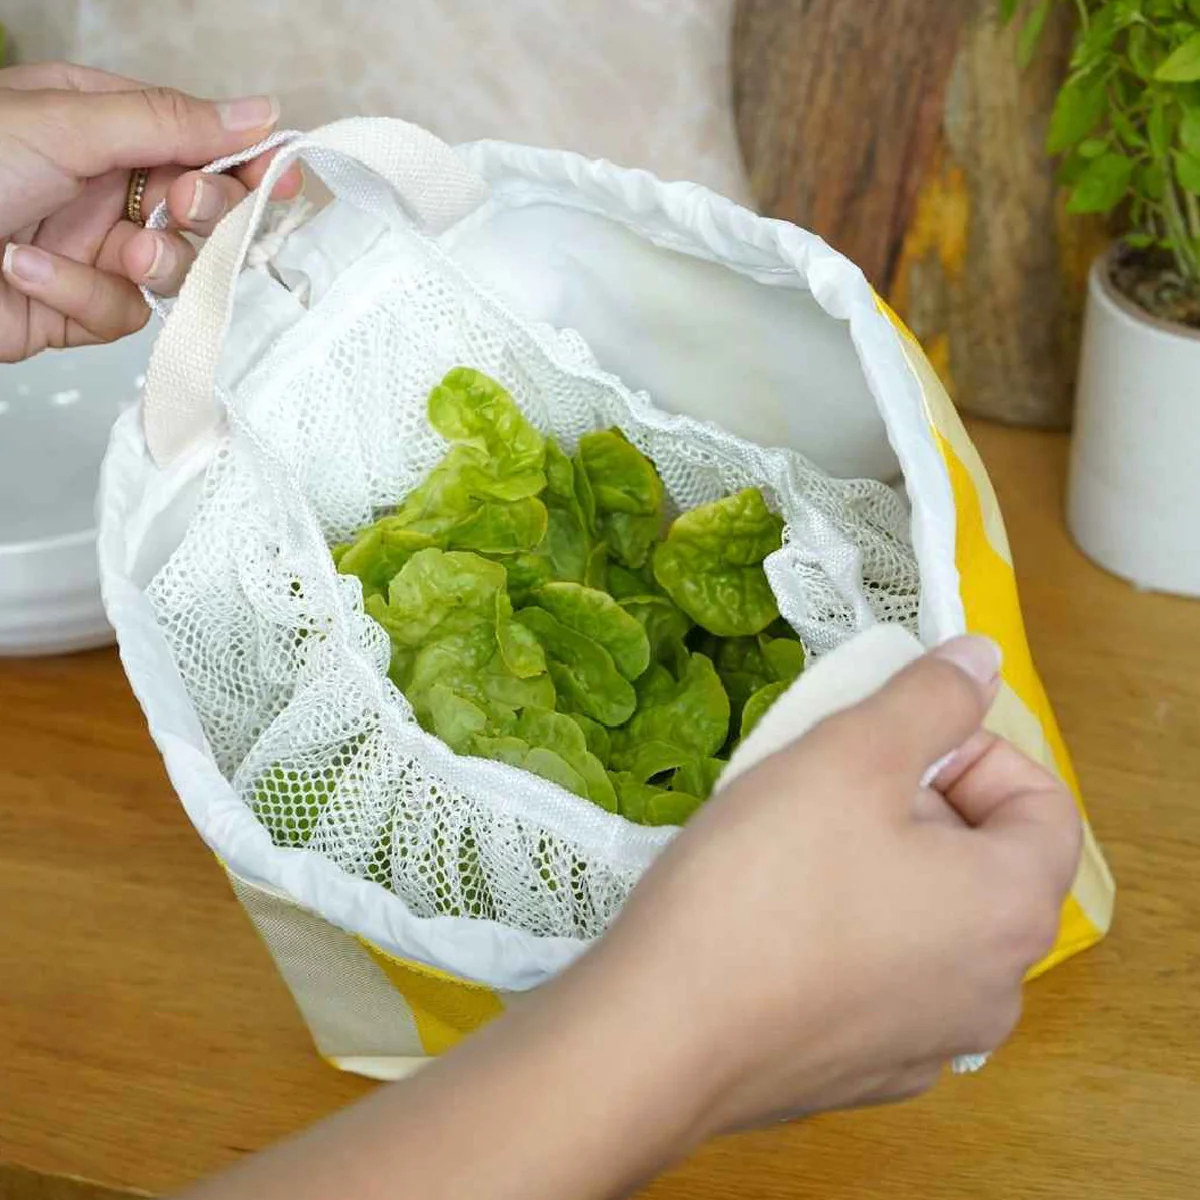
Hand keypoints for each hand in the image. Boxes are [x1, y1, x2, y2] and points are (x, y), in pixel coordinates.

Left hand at [0, 62, 302, 362]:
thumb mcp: (67, 123)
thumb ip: (169, 122)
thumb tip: (260, 113)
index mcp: (101, 125)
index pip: (199, 143)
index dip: (245, 164)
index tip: (279, 180)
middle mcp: (106, 187)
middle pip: (202, 211)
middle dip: (201, 214)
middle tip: (181, 208)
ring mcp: (96, 249)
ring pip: (175, 271)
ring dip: (148, 265)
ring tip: (113, 255)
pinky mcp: (80, 308)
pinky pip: (121, 314)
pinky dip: (78, 296)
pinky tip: (25, 270)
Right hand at [589, 635, 1081, 1134]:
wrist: (661, 1034)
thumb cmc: (764, 880)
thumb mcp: (849, 755)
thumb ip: (930, 699)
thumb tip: (984, 660)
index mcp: (1011, 909)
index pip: (1041, 805)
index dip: (973, 751)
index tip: (890, 743)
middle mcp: (992, 990)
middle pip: (981, 863)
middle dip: (915, 806)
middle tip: (827, 785)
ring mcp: (929, 1043)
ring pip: (924, 921)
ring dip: (876, 867)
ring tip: (789, 846)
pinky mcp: (863, 1073)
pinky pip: (877, 979)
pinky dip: (844, 935)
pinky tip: (770, 922)